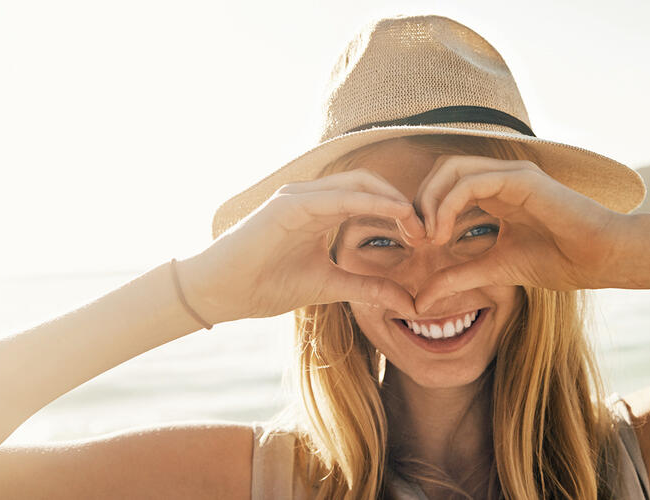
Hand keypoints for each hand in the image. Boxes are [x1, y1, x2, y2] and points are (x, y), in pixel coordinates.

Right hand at [188, 170, 426, 319]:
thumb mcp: (329, 287)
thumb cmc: (265, 285)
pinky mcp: (288, 204)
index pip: (370, 196)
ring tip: (416, 224)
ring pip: (357, 183)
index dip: (401, 212)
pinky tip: (394, 215)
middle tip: (428, 231)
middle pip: (370, 183)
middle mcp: (311, 196)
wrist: (221, 292)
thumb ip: (367, 288)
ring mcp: (298, 196)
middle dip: (402, 203)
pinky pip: (336, 196)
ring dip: (392, 200)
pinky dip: (368, 202)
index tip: (425, 239)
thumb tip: (409, 303)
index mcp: (320, 210)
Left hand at [412, 156, 629, 310]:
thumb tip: (421, 300)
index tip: (418, 245)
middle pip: (441, 170)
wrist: (600, 260)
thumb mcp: (495, 271)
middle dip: (420, 201)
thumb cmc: (560, 262)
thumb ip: (458, 278)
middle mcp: (501, 176)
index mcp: (495, 192)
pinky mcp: (520, 179)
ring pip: (451, 168)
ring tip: (430, 236)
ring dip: (431, 201)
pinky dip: (449, 205)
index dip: (424, 210)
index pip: (444, 184)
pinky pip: (471, 182)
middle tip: (415, 238)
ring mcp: (511, 173)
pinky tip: (444, 233)